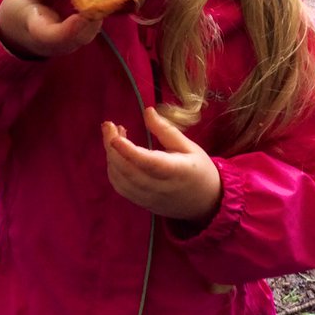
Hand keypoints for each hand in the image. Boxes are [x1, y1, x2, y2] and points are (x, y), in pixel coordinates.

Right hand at [0, 0, 101, 58]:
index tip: (82, 16)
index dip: (70, 28)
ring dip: (97, 13)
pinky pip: (92, 30)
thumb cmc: (18, 9)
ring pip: (90, 33)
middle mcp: (55, 44)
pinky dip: (97, 14)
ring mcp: (68, 45)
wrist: (15, 32)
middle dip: (93, 15)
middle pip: (80, 36)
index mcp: (37, 30)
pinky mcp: (77, 42)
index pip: (54, 35)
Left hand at [102, 107, 222, 225]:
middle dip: (111, 147)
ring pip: (119, 179)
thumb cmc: (200, 170)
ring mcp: (147, 198)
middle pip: (127, 170)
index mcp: (175, 171)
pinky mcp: (141, 203)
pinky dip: (113, 169)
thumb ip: (166, 130)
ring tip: (114, 136)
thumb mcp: (189, 146)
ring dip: (111, 156)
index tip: (114, 134)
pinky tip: (116, 154)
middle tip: (108, 126)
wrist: (206, 202)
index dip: (127, 150)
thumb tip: (147, 111)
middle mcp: (158, 187)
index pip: (147, 162)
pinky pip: (120, 187)